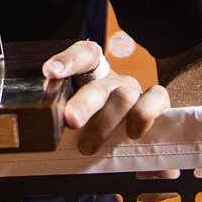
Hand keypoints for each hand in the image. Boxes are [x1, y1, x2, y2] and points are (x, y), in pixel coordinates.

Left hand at [42, 39, 169, 156]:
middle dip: (84, 104)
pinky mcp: (158, 106)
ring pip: (125, 98)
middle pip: (99, 86)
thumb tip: (42, 124)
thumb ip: (63, 112)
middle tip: (70, 120)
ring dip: (106, 122)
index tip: (50, 72)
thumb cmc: (96, 123)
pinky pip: (156, 102)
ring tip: (89, 146)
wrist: (133, 132)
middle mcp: (115, 81)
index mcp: (93, 74)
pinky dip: (145, 118)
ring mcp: (136, 93)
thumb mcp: (77, 115)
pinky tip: (133, 135)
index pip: (83, 55)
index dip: (67, 60)